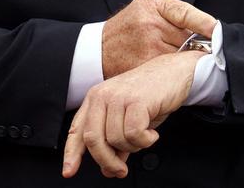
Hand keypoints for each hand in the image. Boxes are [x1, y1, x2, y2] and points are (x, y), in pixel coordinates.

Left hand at [62, 50, 202, 178]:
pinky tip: (152, 134)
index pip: (77, 130)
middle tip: (120, 171)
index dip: (72, 153)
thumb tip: (109, 168)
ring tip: (145, 136)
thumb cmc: (151, 94)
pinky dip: (145, 140)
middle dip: (107, 161)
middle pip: (93, 140)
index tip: (69, 171)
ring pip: (116, 140)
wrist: (174, 72)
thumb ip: (115, 141)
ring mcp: (119, 97)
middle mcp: (103, 95)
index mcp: (95, 98)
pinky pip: (133, 134)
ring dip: (133, 147)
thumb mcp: (128, 118)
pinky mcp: (136, 101)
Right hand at [102, 0, 215, 78]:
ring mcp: (147, 51)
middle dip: (196, 45)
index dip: (206, 23)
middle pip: (188, 40)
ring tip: (182, 60)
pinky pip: (170, 72)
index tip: (219, 30)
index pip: (186, 14)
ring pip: (181, 58)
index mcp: (152, 8)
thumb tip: (204, 26)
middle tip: (200, 49)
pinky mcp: (145, 70)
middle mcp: (150, 28)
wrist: (97, 50)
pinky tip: (171, 71)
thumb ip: (173, 11)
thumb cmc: (126, 26)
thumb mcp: (146, 5)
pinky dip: (175, 72)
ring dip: (187, 60)